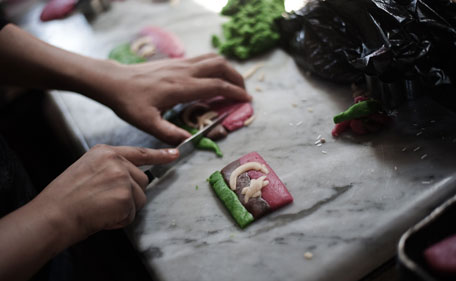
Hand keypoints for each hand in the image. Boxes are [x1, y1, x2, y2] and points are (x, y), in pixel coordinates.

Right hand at [33, 144, 178, 240]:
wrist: (53, 214)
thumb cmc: (64, 198)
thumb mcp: (86, 169)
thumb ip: (109, 168)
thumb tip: (129, 179)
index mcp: (105, 152)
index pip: (139, 153)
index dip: (159, 155)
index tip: (175, 154)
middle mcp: (116, 161)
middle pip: (142, 180)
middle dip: (130, 195)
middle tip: (105, 202)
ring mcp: (122, 177)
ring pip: (140, 198)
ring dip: (125, 208)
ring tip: (100, 208)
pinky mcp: (125, 196)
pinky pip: (132, 214)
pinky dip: (119, 220)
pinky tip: (102, 216)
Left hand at [91, 53, 251, 143]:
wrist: (114, 81)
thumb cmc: (129, 102)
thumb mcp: (147, 123)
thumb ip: (169, 134)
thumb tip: (190, 143)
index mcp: (181, 87)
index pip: (217, 85)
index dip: (235, 92)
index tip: (246, 100)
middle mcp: (184, 71)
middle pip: (220, 66)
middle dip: (237, 78)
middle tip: (243, 93)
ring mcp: (181, 63)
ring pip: (213, 58)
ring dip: (228, 69)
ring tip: (233, 84)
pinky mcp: (176, 62)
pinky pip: (203, 58)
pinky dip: (215, 66)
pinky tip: (213, 78)